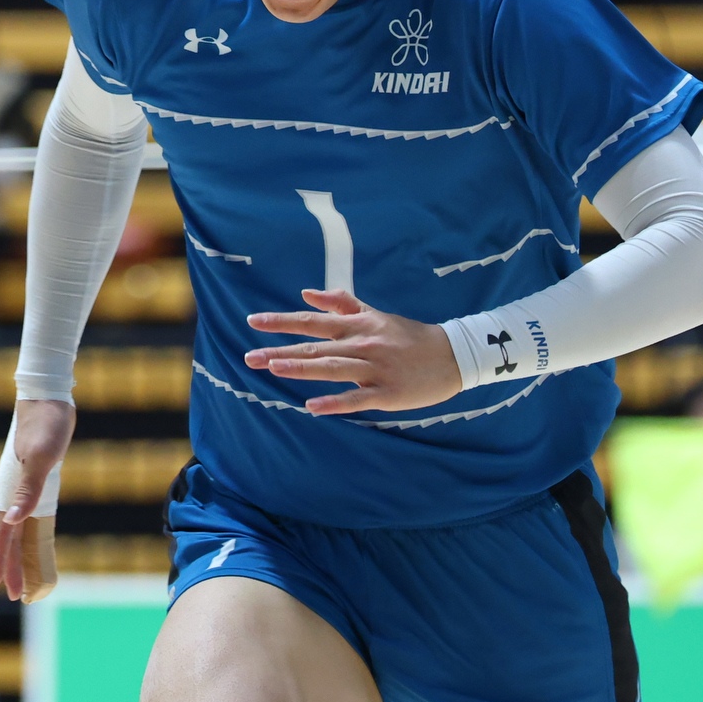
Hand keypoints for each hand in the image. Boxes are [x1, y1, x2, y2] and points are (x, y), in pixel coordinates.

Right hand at [0, 398, 72, 601]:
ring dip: (20, 554)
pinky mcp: (39, 481)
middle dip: (10, 566)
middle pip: (9, 538)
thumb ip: (27, 490)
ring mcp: (24, 487)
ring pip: (19, 530)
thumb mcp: (41, 457)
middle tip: (15, 596)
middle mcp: (13, 492)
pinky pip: (33, 515)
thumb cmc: (46, 423)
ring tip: (24, 580)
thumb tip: (11, 521)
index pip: (1, 534)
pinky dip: (33, 533)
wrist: (50, 397)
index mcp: (9, 490)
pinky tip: (35, 544)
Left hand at [244, 289, 461, 415]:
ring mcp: (375, 368)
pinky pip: (358, 398)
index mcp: (358, 326)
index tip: (254, 322)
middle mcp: (363, 344)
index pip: (313, 321)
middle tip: (250, 357)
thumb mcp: (375, 315)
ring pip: (333, 368)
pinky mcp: (388, 392)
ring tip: (274, 369)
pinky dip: (335, 402)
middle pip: (316, 347)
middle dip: (282, 350)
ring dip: (303, 368)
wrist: (452, 355)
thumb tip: (306, 294)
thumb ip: (341, 303)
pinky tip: (312, 407)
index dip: (283, 322)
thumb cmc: (408, 336)